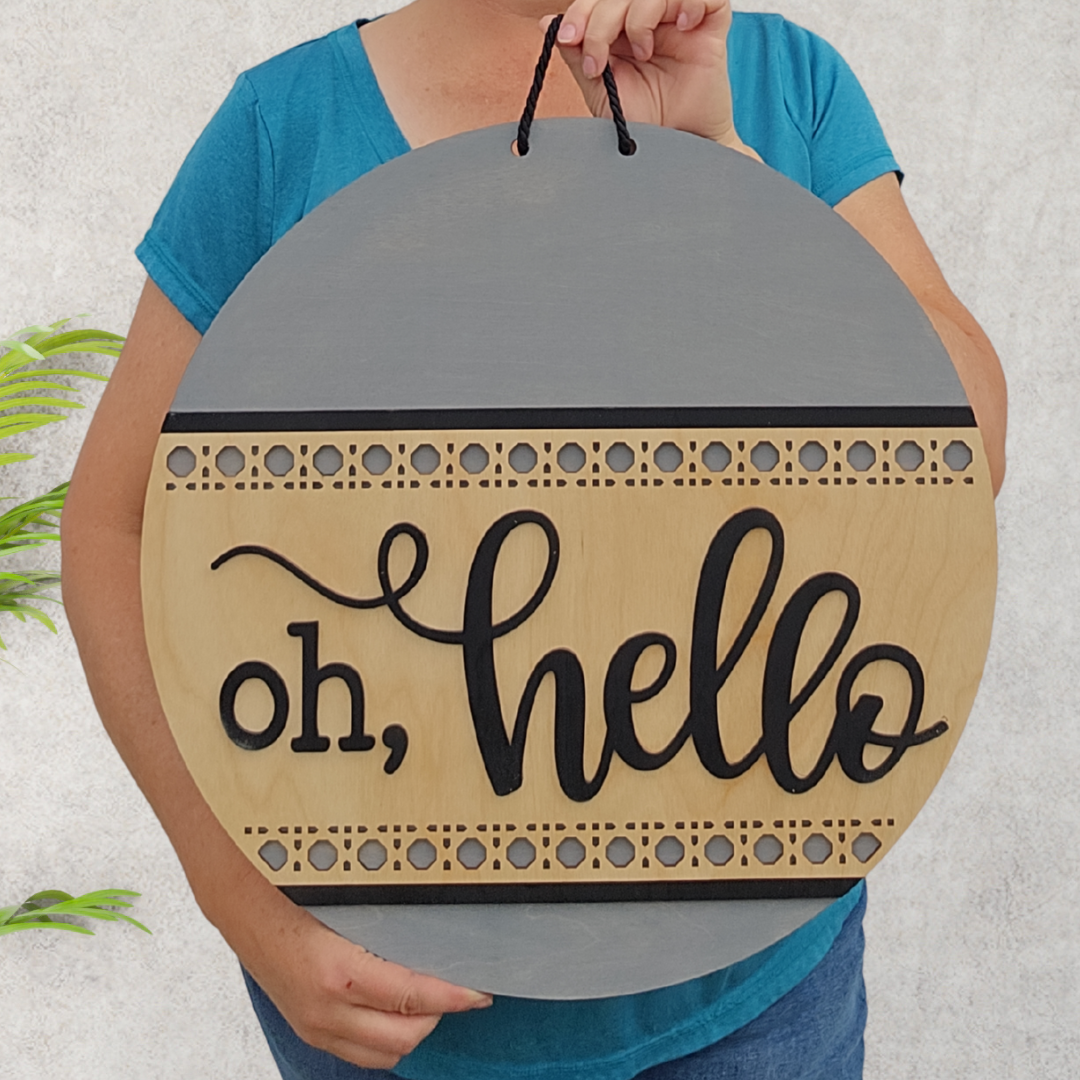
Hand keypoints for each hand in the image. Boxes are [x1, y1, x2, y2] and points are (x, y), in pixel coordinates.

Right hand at [242, 903, 491, 1068]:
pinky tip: (396, 1011)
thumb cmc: (292, 897)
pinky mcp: (309, 1032)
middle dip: (439, 1016)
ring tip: (428, 1000)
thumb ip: (390, 929)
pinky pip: (360, 1054)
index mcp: (339, 973)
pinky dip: (386, 1038)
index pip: (412, 998)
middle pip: (405, 1036)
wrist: (243, 908)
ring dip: (414, 1030)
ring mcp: (316, 1027)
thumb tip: (436, 937)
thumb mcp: (347, 907)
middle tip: (456, 989)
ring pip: (385, 1054)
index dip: (452, 997)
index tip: (477, 992)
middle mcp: (327, 1009)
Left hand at [544, 0, 756, 152]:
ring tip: (643, 53)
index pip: (599, 0)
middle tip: (598, 59)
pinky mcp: (711, 24)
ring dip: (639, 16)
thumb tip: (548, 21)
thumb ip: (577, 54)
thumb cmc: (644, 126)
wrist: (676, 153)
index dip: (581, 11)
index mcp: (622, 30)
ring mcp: (680, 19)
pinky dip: (687, 2)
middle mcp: (649, 19)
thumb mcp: (600, 90)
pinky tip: (681, 28)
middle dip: (601, 21)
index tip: (568, 37)